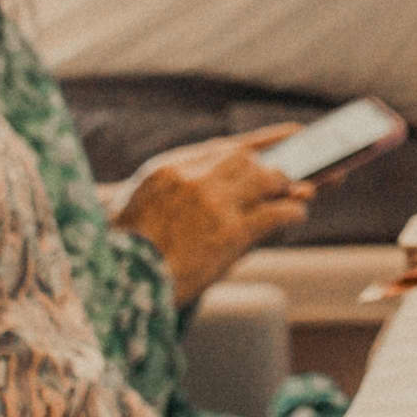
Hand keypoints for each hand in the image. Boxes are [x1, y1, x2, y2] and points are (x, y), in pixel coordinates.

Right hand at [117, 127, 312, 300]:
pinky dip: (292, 213)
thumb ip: (183, 193)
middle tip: (289, 182)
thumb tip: (237, 191)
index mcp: (167, 169)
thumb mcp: (142, 209)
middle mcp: (192, 178)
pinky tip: (296, 217)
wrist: (119, 283)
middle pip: (249, 160)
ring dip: (285, 189)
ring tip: (294, 199)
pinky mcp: (230, 232)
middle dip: (272, 170)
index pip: (225, 147)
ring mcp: (213, 203)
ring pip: (268, 179)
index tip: (293, 134)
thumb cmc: (129, 254)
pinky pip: (277, 212)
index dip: (264, 141)